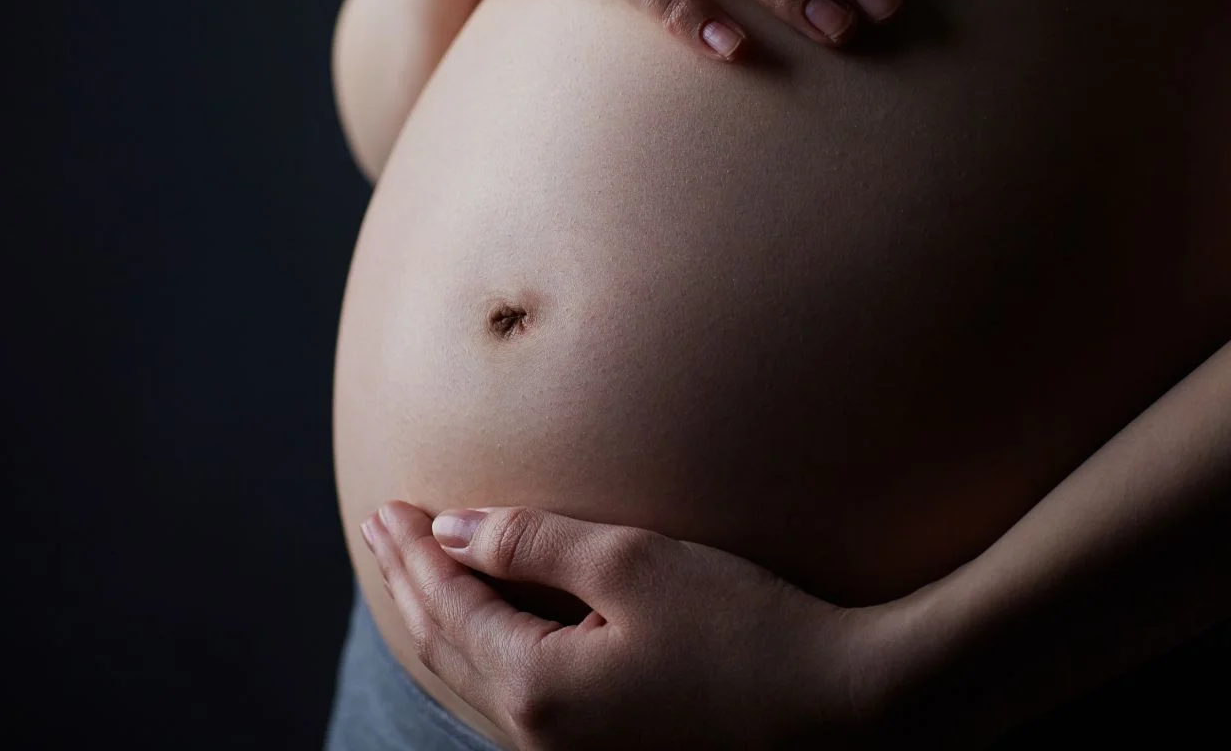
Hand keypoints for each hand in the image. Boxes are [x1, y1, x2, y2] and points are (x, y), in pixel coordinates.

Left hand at [361, 500, 909, 748]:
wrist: (846, 711)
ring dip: (440, 619)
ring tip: (417, 571)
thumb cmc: (747, 631)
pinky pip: (511, 698)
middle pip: (444, 651)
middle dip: (410, 583)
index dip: (414, 550)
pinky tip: (487, 626)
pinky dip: (482, 651)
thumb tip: (452, 533)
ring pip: (472, 680)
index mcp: (535, 690)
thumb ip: (532, 545)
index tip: (388, 503)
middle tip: (383, 526)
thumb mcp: (633, 565)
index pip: (447, 607)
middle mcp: (539, 738)